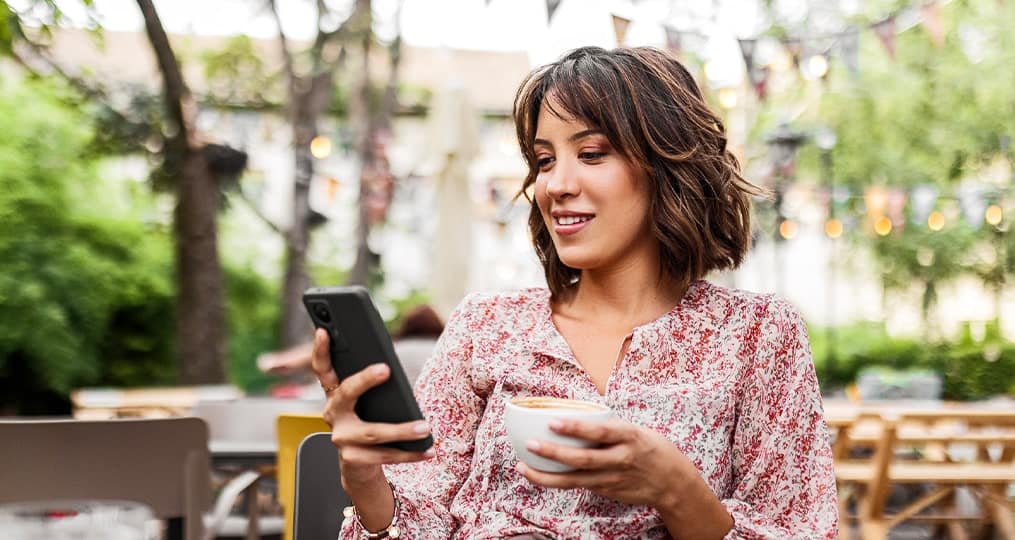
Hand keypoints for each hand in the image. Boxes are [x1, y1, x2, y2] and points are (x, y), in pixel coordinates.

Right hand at [310, 329, 434, 488]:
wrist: (359, 464)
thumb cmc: (370, 420)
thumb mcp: (369, 401)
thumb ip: (373, 384)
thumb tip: (391, 369)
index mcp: (335, 394)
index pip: (322, 368)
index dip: (319, 349)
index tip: (322, 330)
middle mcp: (332, 414)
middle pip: (347, 393)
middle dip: (364, 379)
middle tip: (385, 368)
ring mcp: (340, 438)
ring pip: (372, 432)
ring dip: (402, 430)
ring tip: (424, 428)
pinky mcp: (352, 459)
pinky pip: (384, 455)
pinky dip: (410, 454)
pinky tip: (428, 450)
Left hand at [516, 416, 694, 507]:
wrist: (673, 483)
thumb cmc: (650, 448)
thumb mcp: (635, 430)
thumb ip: (609, 426)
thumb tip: (576, 415)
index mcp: (629, 437)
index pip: (600, 432)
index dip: (576, 428)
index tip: (553, 422)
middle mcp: (620, 460)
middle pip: (583, 459)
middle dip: (554, 453)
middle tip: (531, 444)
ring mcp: (613, 480)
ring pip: (575, 480)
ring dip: (547, 476)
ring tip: (523, 467)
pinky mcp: (607, 492)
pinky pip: (579, 486)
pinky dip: (558, 481)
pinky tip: (540, 474)